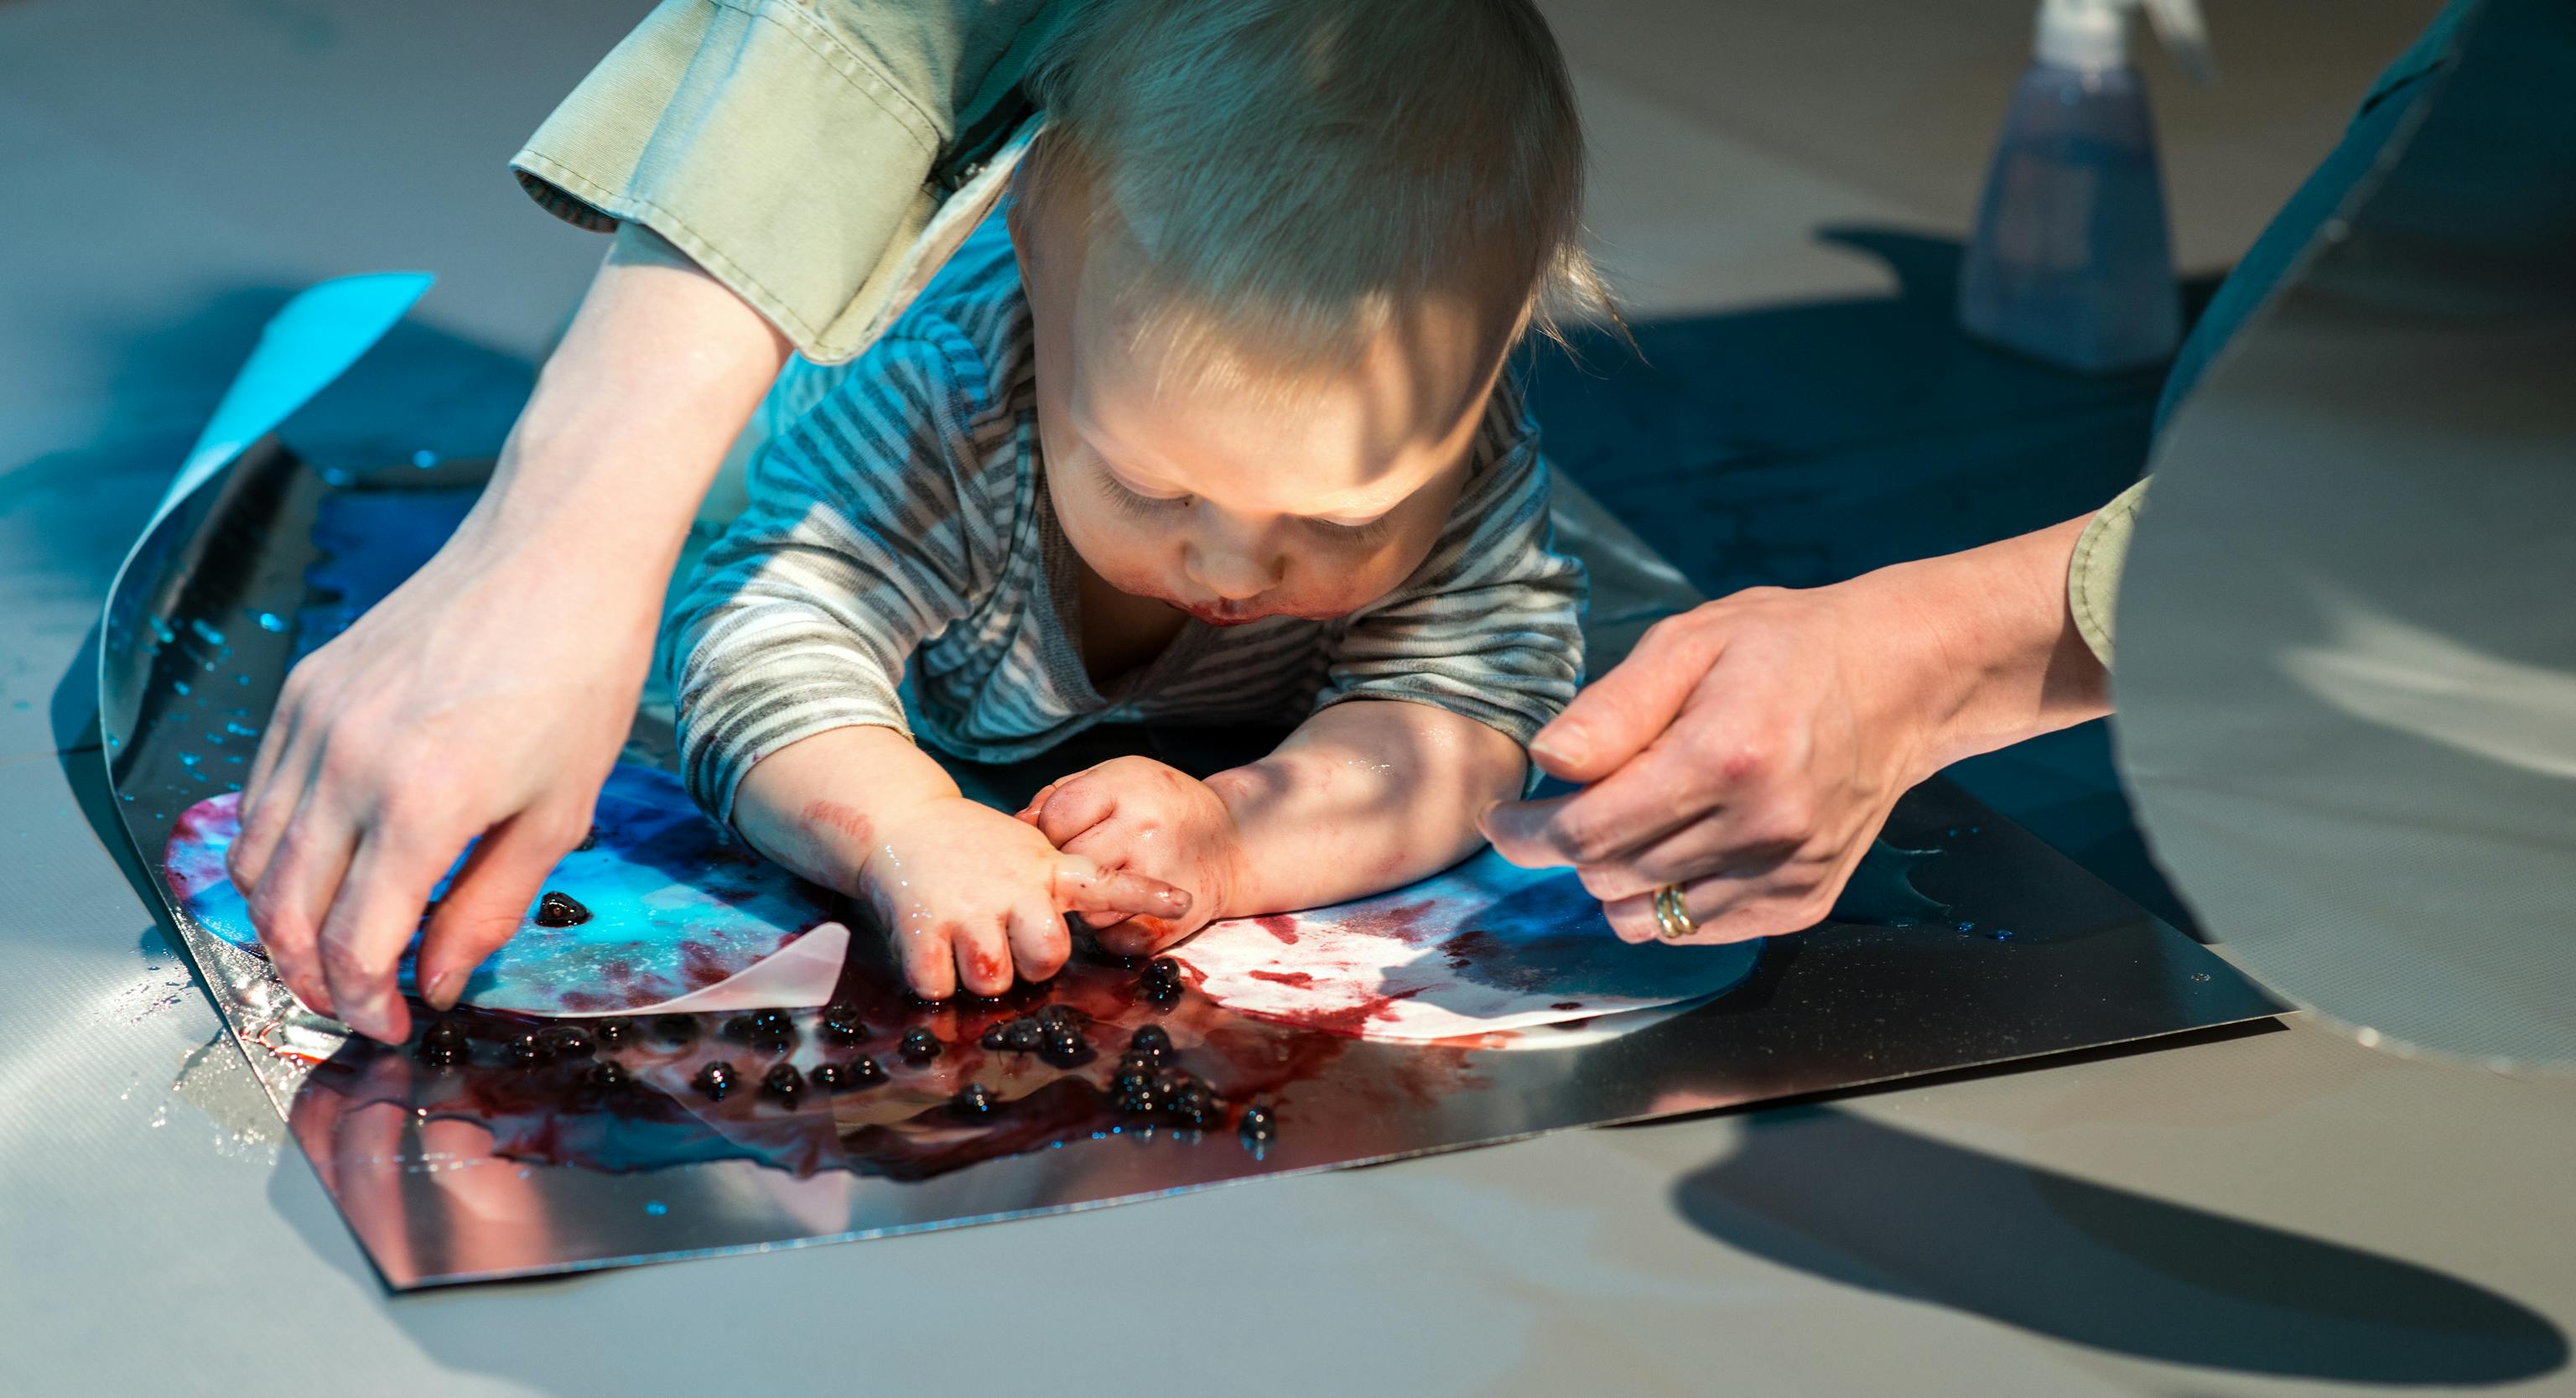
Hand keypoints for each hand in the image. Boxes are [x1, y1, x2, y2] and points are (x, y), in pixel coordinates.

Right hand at [222, 223, 791, 1041]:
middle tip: (353, 1002)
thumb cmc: (581, 675)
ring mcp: (312, 722)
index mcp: (421, 806)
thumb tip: (439, 979)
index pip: (353, 946)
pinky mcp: (302, 690)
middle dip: (309, 979)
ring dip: (278, 921)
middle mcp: (346, 766)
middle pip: (283, 914)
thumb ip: (488, 907)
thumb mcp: (559, 811)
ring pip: (253, 859)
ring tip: (330, 950)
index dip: (364, 1003)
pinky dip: (275, 850)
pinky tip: (324, 870)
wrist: (555, 554)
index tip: (392, 1023)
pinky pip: (259, 795)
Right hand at [861, 794, 1194, 995]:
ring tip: (965, 943)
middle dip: (1030, 966)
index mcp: (1046, 869)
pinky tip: (931, 949)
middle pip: (1047, 959)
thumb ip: (1057, 886)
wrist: (901, 822)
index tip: (1183, 900)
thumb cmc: (972, 849)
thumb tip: (1075, 938)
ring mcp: (967, 906)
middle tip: (1008, 946)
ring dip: (978, 977)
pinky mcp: (921, 924)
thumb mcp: (1028, 852)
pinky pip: (938, 985)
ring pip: (992, 980)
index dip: (1145, 895)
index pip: (1107, 881)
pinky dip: (934, 980)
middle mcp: (1012, 887)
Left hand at [1020, 756, 1250, 955]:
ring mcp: (1160, 879)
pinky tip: (1125, 909)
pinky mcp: (1170, 922)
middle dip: (1066, 869)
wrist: (1235, 842)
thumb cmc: (1161, 806)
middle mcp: (1145, 831)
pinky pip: (1113, 939)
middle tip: (1086, 862)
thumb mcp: (1118, 777)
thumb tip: (1017, 826)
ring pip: (1087, 908)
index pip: (1056, 817)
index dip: (1050, 830)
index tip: (1065, 834)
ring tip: (1110, 884)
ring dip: (1088, 904)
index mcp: (1128, 788)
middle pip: (1068, 865)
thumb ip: (1063, 795)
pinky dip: (1111, 930)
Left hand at [1480, 519, 2107, 943]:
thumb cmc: (1784, 649)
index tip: (1503, 819)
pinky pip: (1697, 931)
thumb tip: (1547, 764)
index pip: (1588, 831)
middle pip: (1610, 879)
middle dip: (1570, 849)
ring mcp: (1789, 874)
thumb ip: (1613, 709)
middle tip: (1569, 807)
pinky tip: (1682, 846)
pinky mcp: (1805, 902)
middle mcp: (1762, 828)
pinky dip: (1669, 901)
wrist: (1902, 680)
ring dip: (1616, 882)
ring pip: (1648, 919)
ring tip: (1630, 823)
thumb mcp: (1690, 641)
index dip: (1528, 834)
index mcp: (1724, 756)